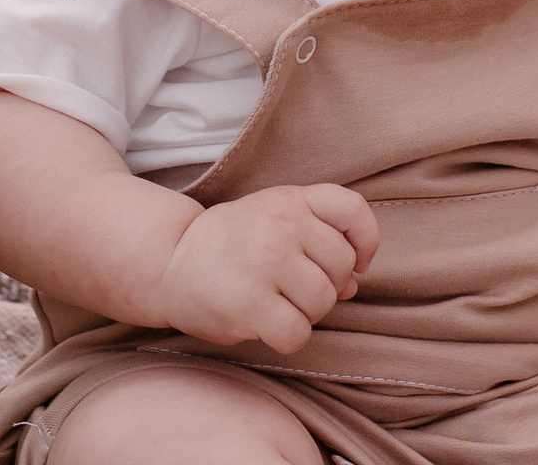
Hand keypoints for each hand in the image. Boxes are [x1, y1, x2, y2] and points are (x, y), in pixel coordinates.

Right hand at [154, 183, 379, 351]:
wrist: (171, 261)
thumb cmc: (231, 244)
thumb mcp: (274, 221)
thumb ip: (317, 241)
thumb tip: (355, 282)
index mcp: (291, 199)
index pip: (353, 210)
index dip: (366, 241)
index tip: (357, 263)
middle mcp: (283, 224)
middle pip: (341, 265)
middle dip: (328, 287)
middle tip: (297, 291)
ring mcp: (267, 261)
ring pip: (323, 301)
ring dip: (308, 314)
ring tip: (280, 306)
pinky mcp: (250, 302)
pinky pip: (297, 332)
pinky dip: (290, 338)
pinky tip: (270, 327)